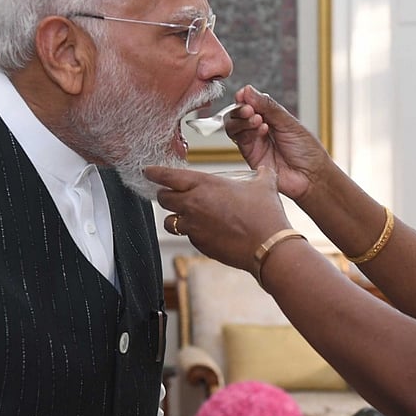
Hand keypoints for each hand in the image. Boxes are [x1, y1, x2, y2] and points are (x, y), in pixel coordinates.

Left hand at [144, 165, 292, 272]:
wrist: (267, 246)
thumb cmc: (265, 215)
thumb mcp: (265, 186)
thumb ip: (261, 174)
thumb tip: (265, 169)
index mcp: (205, 185)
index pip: (168, 176)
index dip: (155, 173)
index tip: (149, 171)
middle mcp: (194, 205)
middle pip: (164, 198)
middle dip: (165, 195)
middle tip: (171, 194)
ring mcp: (194, 227)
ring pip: (170, 221)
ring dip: (174, 217)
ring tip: (186, 215)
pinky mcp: (199, 244)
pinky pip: (187, 236)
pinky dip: (192, 232)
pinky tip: (207, 230)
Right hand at [223, 85, 332, 201]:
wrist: (312, 176)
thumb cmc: (306, 150)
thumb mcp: (289, 122)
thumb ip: (268, 106)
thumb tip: (248, 90)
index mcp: (270, 117)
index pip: (250, 103)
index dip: (245, 98)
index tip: (244, 94)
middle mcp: (259, 129)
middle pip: (237, 114)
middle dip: (241, 109)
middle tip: (251, 109)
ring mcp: (254, 143)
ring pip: (234, 126)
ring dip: (242, 120)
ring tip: (258, 119)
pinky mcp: (250, 156)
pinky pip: (239, 140)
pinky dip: (247, 132)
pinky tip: (262, 130)